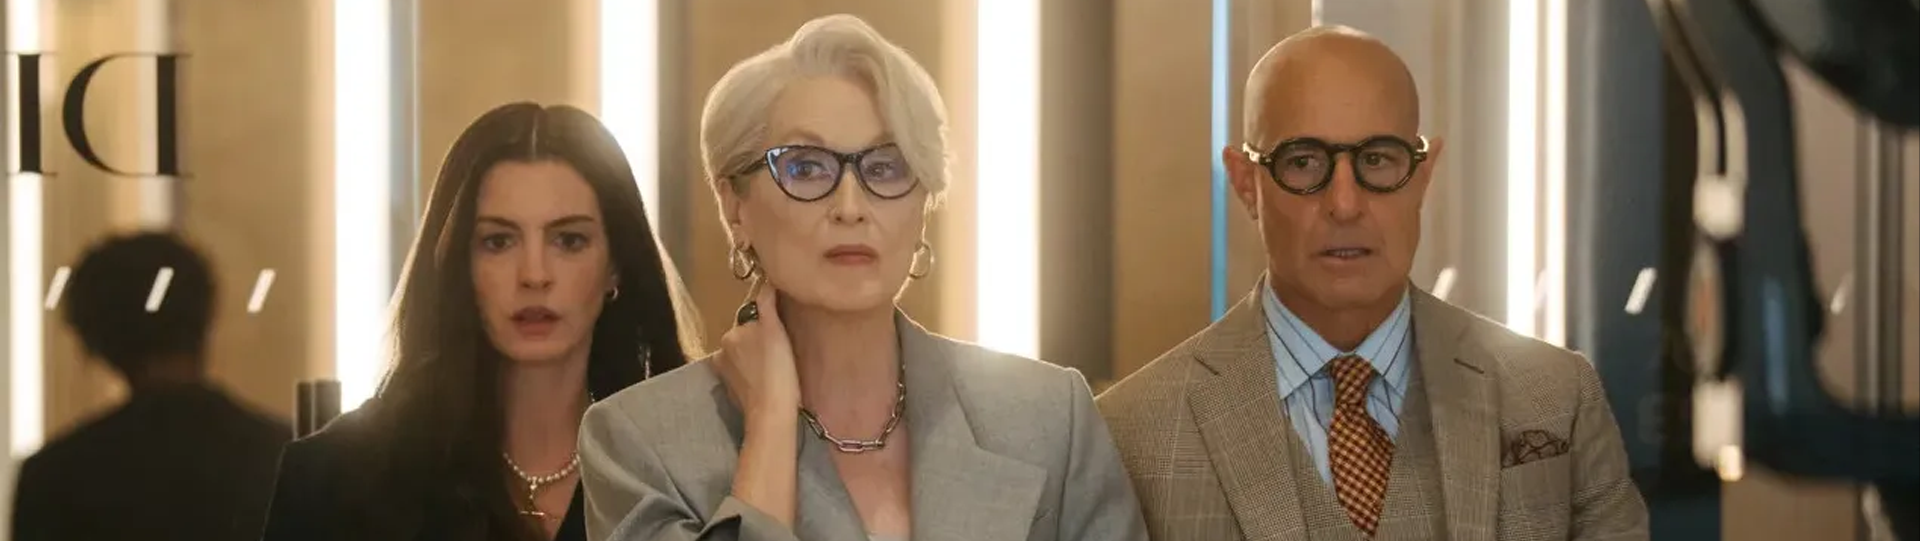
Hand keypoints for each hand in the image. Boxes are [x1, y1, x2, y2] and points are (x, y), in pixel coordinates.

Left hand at [714, 277, 800, 420]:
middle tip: (781, 353)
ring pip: (745, 359)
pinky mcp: (732, 395)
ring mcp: (725, 376)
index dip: (767, 325)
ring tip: (778, 369)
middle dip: (759, 343)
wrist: (772, 412)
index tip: (781, 335)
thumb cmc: (776, 368)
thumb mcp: (775, 329)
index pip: (749, 320)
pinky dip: (754, 377)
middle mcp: (720, 354)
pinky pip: (746, 378)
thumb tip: (766, 281)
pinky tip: (769, 382)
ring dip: (757, 360)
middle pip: (745, 340)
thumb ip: (767, 303)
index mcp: (729, 335)